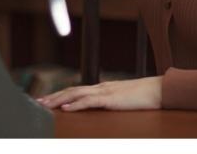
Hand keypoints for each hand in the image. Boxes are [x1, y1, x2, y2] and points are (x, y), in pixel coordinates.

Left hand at [37, 76, 162, 111]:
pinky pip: (90, 101)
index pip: (77, 91)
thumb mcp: (124, 99)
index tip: (47, 100)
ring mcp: (105, 92)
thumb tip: (103, 106)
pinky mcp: (111, 99)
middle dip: (53, 97)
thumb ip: (112, 101)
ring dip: (59, 99)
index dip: (60, 95)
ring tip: (45, 105)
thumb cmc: (144, 96)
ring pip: (76, 94)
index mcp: (103, 88)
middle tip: (37, 102)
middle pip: (71, 91)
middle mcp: (101, 87)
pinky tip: (66, 108)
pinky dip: (76, 104)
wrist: (159, 90)